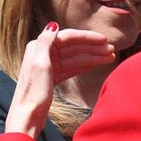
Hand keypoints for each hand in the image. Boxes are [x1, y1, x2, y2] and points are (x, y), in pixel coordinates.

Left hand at [4, 23, 115, 137]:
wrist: (27, 116)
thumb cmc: (33, 91)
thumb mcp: (40, 64)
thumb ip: (45, 42)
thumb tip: (53, 24)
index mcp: (39, 47)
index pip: (68, 37)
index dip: (87, 37)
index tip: (104, 40)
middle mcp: (43, 53)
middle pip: (73, 47)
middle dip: (93, 47)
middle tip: (112, 50)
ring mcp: (49, 66)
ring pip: (75, 58)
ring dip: (92, 57)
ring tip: (110, 58)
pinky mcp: (52, 78)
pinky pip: (71, 68)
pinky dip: (84, 66)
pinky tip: (96, 64)